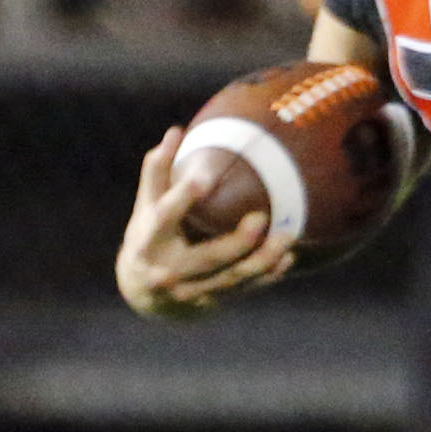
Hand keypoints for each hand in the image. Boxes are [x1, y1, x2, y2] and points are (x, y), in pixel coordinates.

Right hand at [115, 128, 294, 319]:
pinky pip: (243, 289)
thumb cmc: (147, 234)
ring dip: (262, 260)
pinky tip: (286, 258)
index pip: (166, 217)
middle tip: (261, 218)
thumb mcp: (145, 205)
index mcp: (149, 240)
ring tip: (288, 236)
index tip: (204, 180)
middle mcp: (169, 270)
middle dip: (236, 243)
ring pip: (232, 278)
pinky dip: (266, 275)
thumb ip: (158, 170)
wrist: (142, 291)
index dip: (184, 198)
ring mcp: (191, 290)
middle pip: (207, 258)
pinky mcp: (210, 300)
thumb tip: (176, 131)